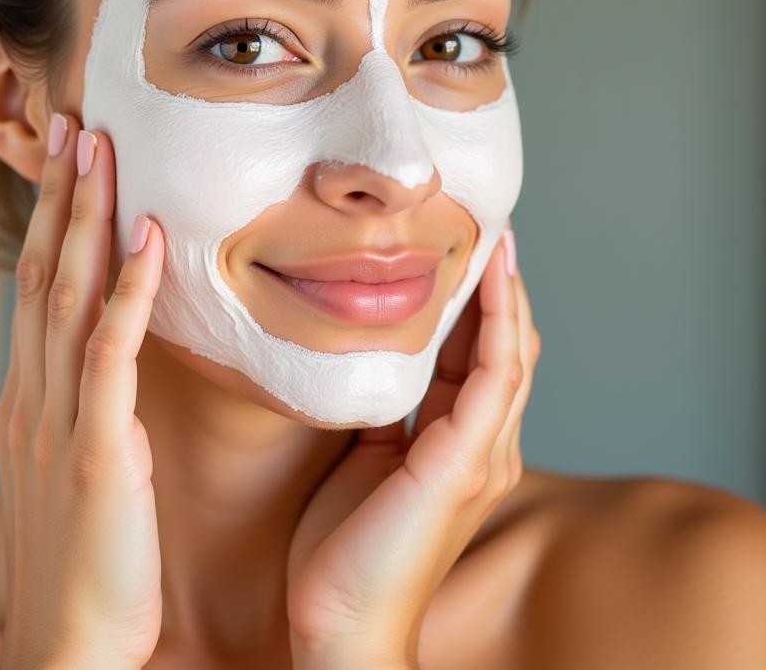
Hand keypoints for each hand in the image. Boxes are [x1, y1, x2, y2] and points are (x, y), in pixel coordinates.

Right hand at [0, 113, 165, 669]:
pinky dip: (126, 293)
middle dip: (58, 193)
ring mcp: (61, 420)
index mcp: (31, 396)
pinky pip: (110, 355)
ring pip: (67, 295)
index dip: (49, 217)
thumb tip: (107, 357)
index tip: (66, 158)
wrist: (65, 649)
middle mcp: (34, 394)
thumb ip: (82, 406)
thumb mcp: (69, 466)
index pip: (35, 285)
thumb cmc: (81, 561)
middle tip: (73, 122)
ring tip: (98, 147)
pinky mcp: (97, 452)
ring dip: (83, 217)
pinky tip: (145, 239)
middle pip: (41, 271)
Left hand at [286, 227, 539, 668]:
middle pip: (503, 350)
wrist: (341, 620)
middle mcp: (482, 447)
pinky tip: (493, 283)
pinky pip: (492, 379)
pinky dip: (496, 326)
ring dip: (506, 295)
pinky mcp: (464, 464)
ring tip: (499, 241)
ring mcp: (481, 456)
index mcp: (457, 445)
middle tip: (490, 229)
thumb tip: (371, 358)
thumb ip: (383, 411)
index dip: (476, 305)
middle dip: (499, 289)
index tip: (466, 252)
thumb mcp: (365, 457)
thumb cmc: (345, 545)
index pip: (476, 358)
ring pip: (508, 356)